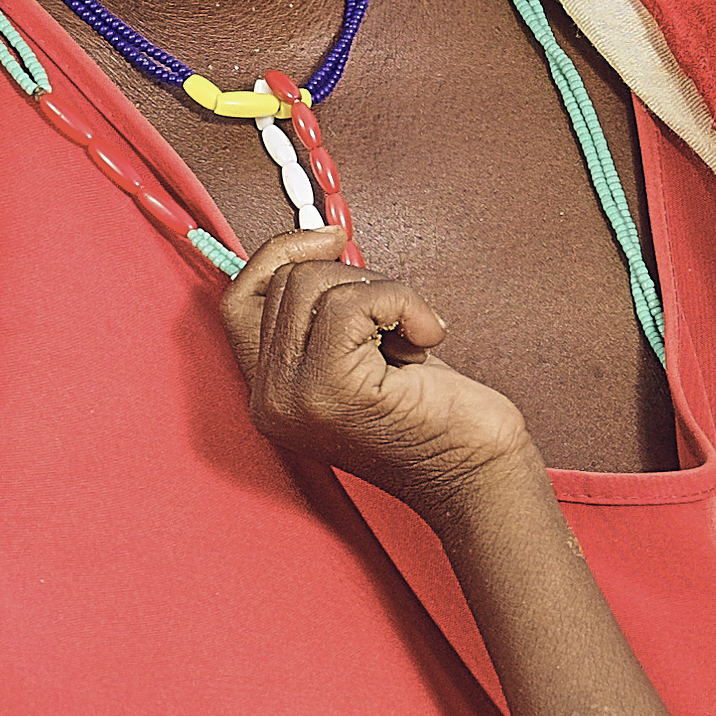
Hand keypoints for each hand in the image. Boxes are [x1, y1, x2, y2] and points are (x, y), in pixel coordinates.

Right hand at [223, 230, 537, 509]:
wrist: (477, 476)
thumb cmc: (437, 417)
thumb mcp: (367, 355)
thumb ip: (327, 314)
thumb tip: (321, 244)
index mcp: (271, 394)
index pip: (238, 300)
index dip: (279, 254)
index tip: (331, 238)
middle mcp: (269, 401)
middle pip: (284, 282)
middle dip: (353, 279)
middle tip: (399, 319)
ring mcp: (293, 398)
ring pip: (315, 284)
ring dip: (382, 293)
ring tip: (412, 338)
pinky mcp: (331, 389)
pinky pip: (353, 302)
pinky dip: (402, 302)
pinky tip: (427, 336)